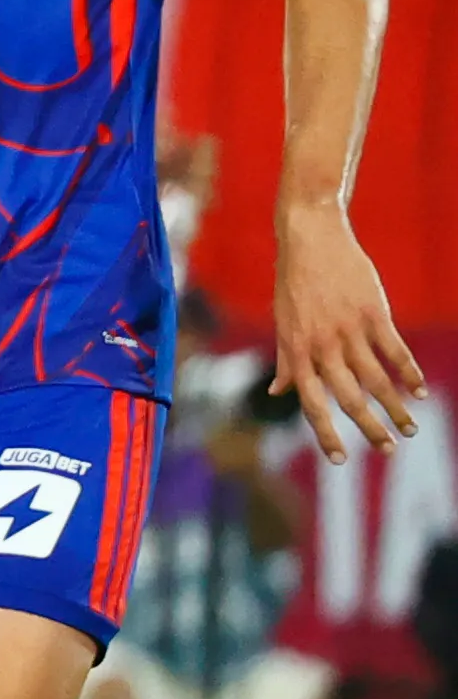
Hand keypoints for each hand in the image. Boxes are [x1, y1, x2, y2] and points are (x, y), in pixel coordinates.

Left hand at [269, 198, 427, 457]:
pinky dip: (409, 373)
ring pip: (376, 379)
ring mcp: (348, 330)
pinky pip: (394, 350)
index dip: (325, 433)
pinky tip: (420, 391)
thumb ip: (286, 360)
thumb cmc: (294, 284)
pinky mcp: (373, 313)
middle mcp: (322, 346)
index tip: (339, 459)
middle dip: (369, 428)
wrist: (310, 239)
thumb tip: (277, 391)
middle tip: (387, 450)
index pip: (311, 403)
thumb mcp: (282, 324)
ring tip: (410, 428)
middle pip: (349, 398)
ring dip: (395, 407)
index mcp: (297, 352)